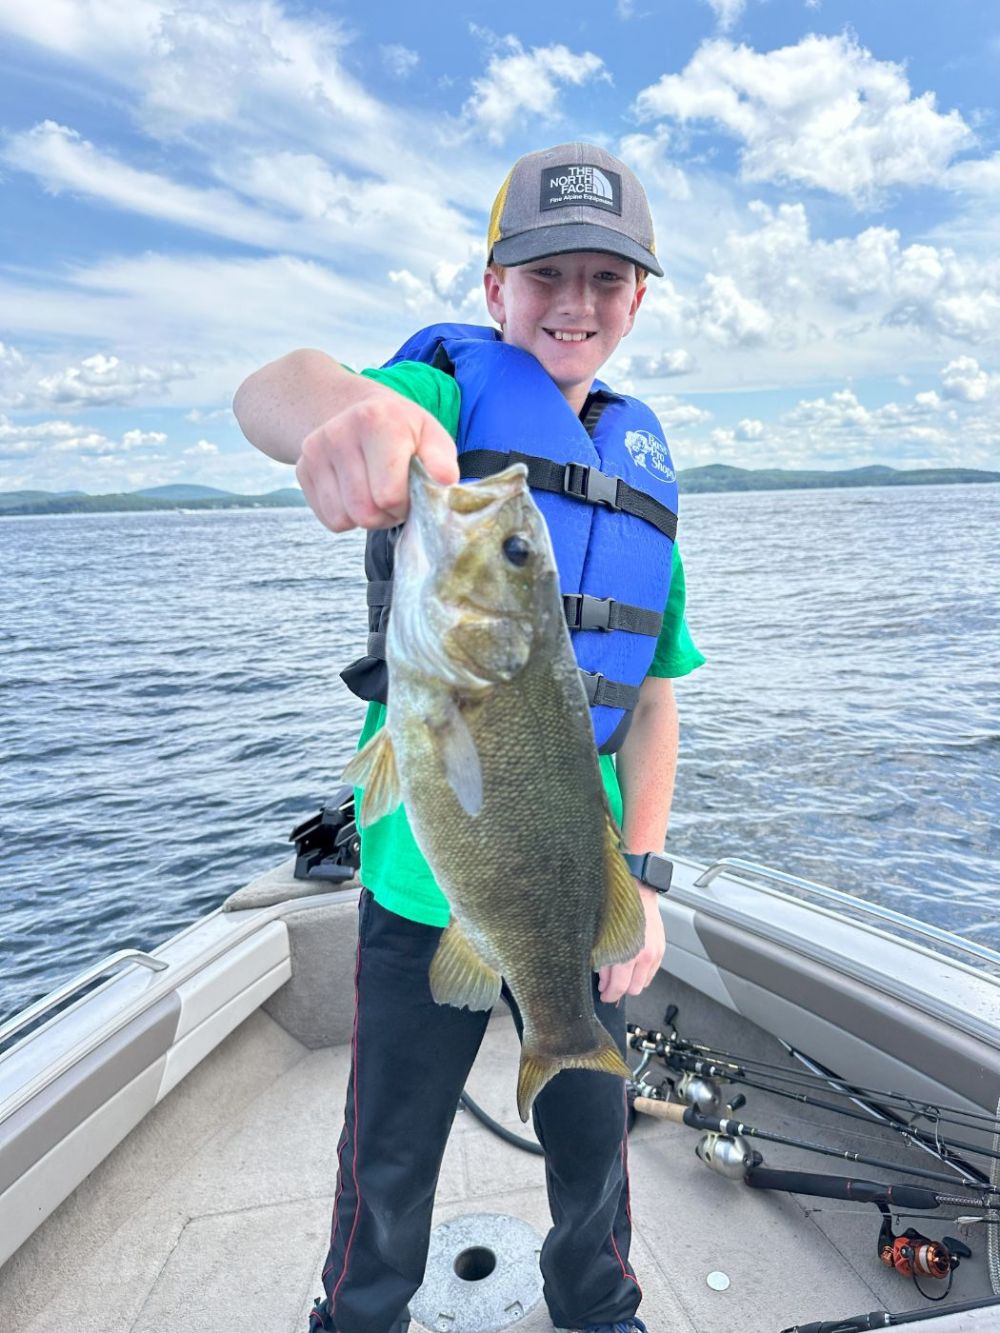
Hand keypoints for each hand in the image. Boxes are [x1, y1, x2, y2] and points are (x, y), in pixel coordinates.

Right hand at [296, 392, 458, 531]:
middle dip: (386, 515)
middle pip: (365, 512)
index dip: (405, 504)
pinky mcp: (303, 468)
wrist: (359, 411)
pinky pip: (329, 519)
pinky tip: (357, 493)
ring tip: (376, 493)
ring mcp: (316, 450)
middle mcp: (339, 432)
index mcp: (376, 421)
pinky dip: (347, 516)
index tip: (410, 491)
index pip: (388, 495)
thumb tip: (446, 480)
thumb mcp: (431, 437)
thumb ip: (442, 460)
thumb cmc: (403, 431)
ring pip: (345, 518)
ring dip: (367, 517)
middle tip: (394, 496)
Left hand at [597, 884, 665, 1004]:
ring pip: (643, 983)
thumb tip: (603, 980)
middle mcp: (643, 955)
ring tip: (620, 972)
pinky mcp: (661, 949)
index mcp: (626, 953)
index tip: (604, 995)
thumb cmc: (617, 908)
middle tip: (609, 983)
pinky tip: (632, 963)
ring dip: (632, 981)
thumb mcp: (600, 937)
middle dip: (620, 989)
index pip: (619, 987)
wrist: (636, 892)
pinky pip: (652, 972)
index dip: (609, 994)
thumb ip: (601, 961)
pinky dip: (642, 972)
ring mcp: (654, 953)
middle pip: (633, 989)